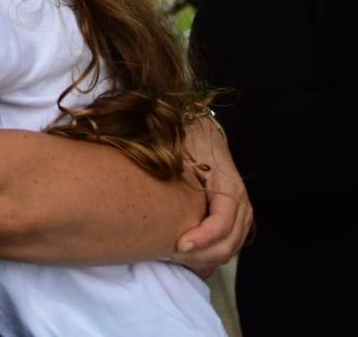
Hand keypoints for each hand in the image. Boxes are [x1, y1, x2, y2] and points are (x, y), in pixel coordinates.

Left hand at [169, 115, 252, 275]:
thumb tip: (154, 194)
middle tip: (169, 255)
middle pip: (228, 244)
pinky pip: (227, 247)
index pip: (222, 223)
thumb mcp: (184, 154)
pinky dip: (208, 257)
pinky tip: (187, 258)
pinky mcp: (235, 223)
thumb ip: (177, 173)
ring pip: (229, 250)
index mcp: (230, 189)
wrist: (206, 136)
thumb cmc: (191, 143)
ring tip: (174, 257)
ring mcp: (242, 216)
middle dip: (199, 256)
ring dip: (203, 260)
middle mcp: (242, 206)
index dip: (202, 238)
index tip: (177, 245)